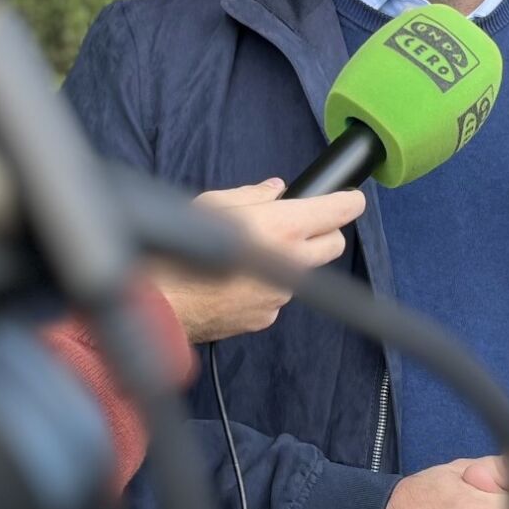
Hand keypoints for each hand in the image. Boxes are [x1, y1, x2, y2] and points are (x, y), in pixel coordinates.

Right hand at [153, 178, 363, 341]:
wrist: (158, 308)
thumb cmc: (177, 254)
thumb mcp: (211, 205)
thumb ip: (251, 195)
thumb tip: (274, 191)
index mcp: (281, 228)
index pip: (337, 211)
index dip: (348, 200)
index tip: (350, 198)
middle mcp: (290, 263)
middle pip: (334, 244)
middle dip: (324, 231)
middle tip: (301, 223)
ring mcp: (281, 295)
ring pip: (303, 271)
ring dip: (289, 260)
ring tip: (249, 254)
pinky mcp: (267, 318)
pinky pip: (277, 295)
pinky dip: (265, 285)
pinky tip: (235, 281)